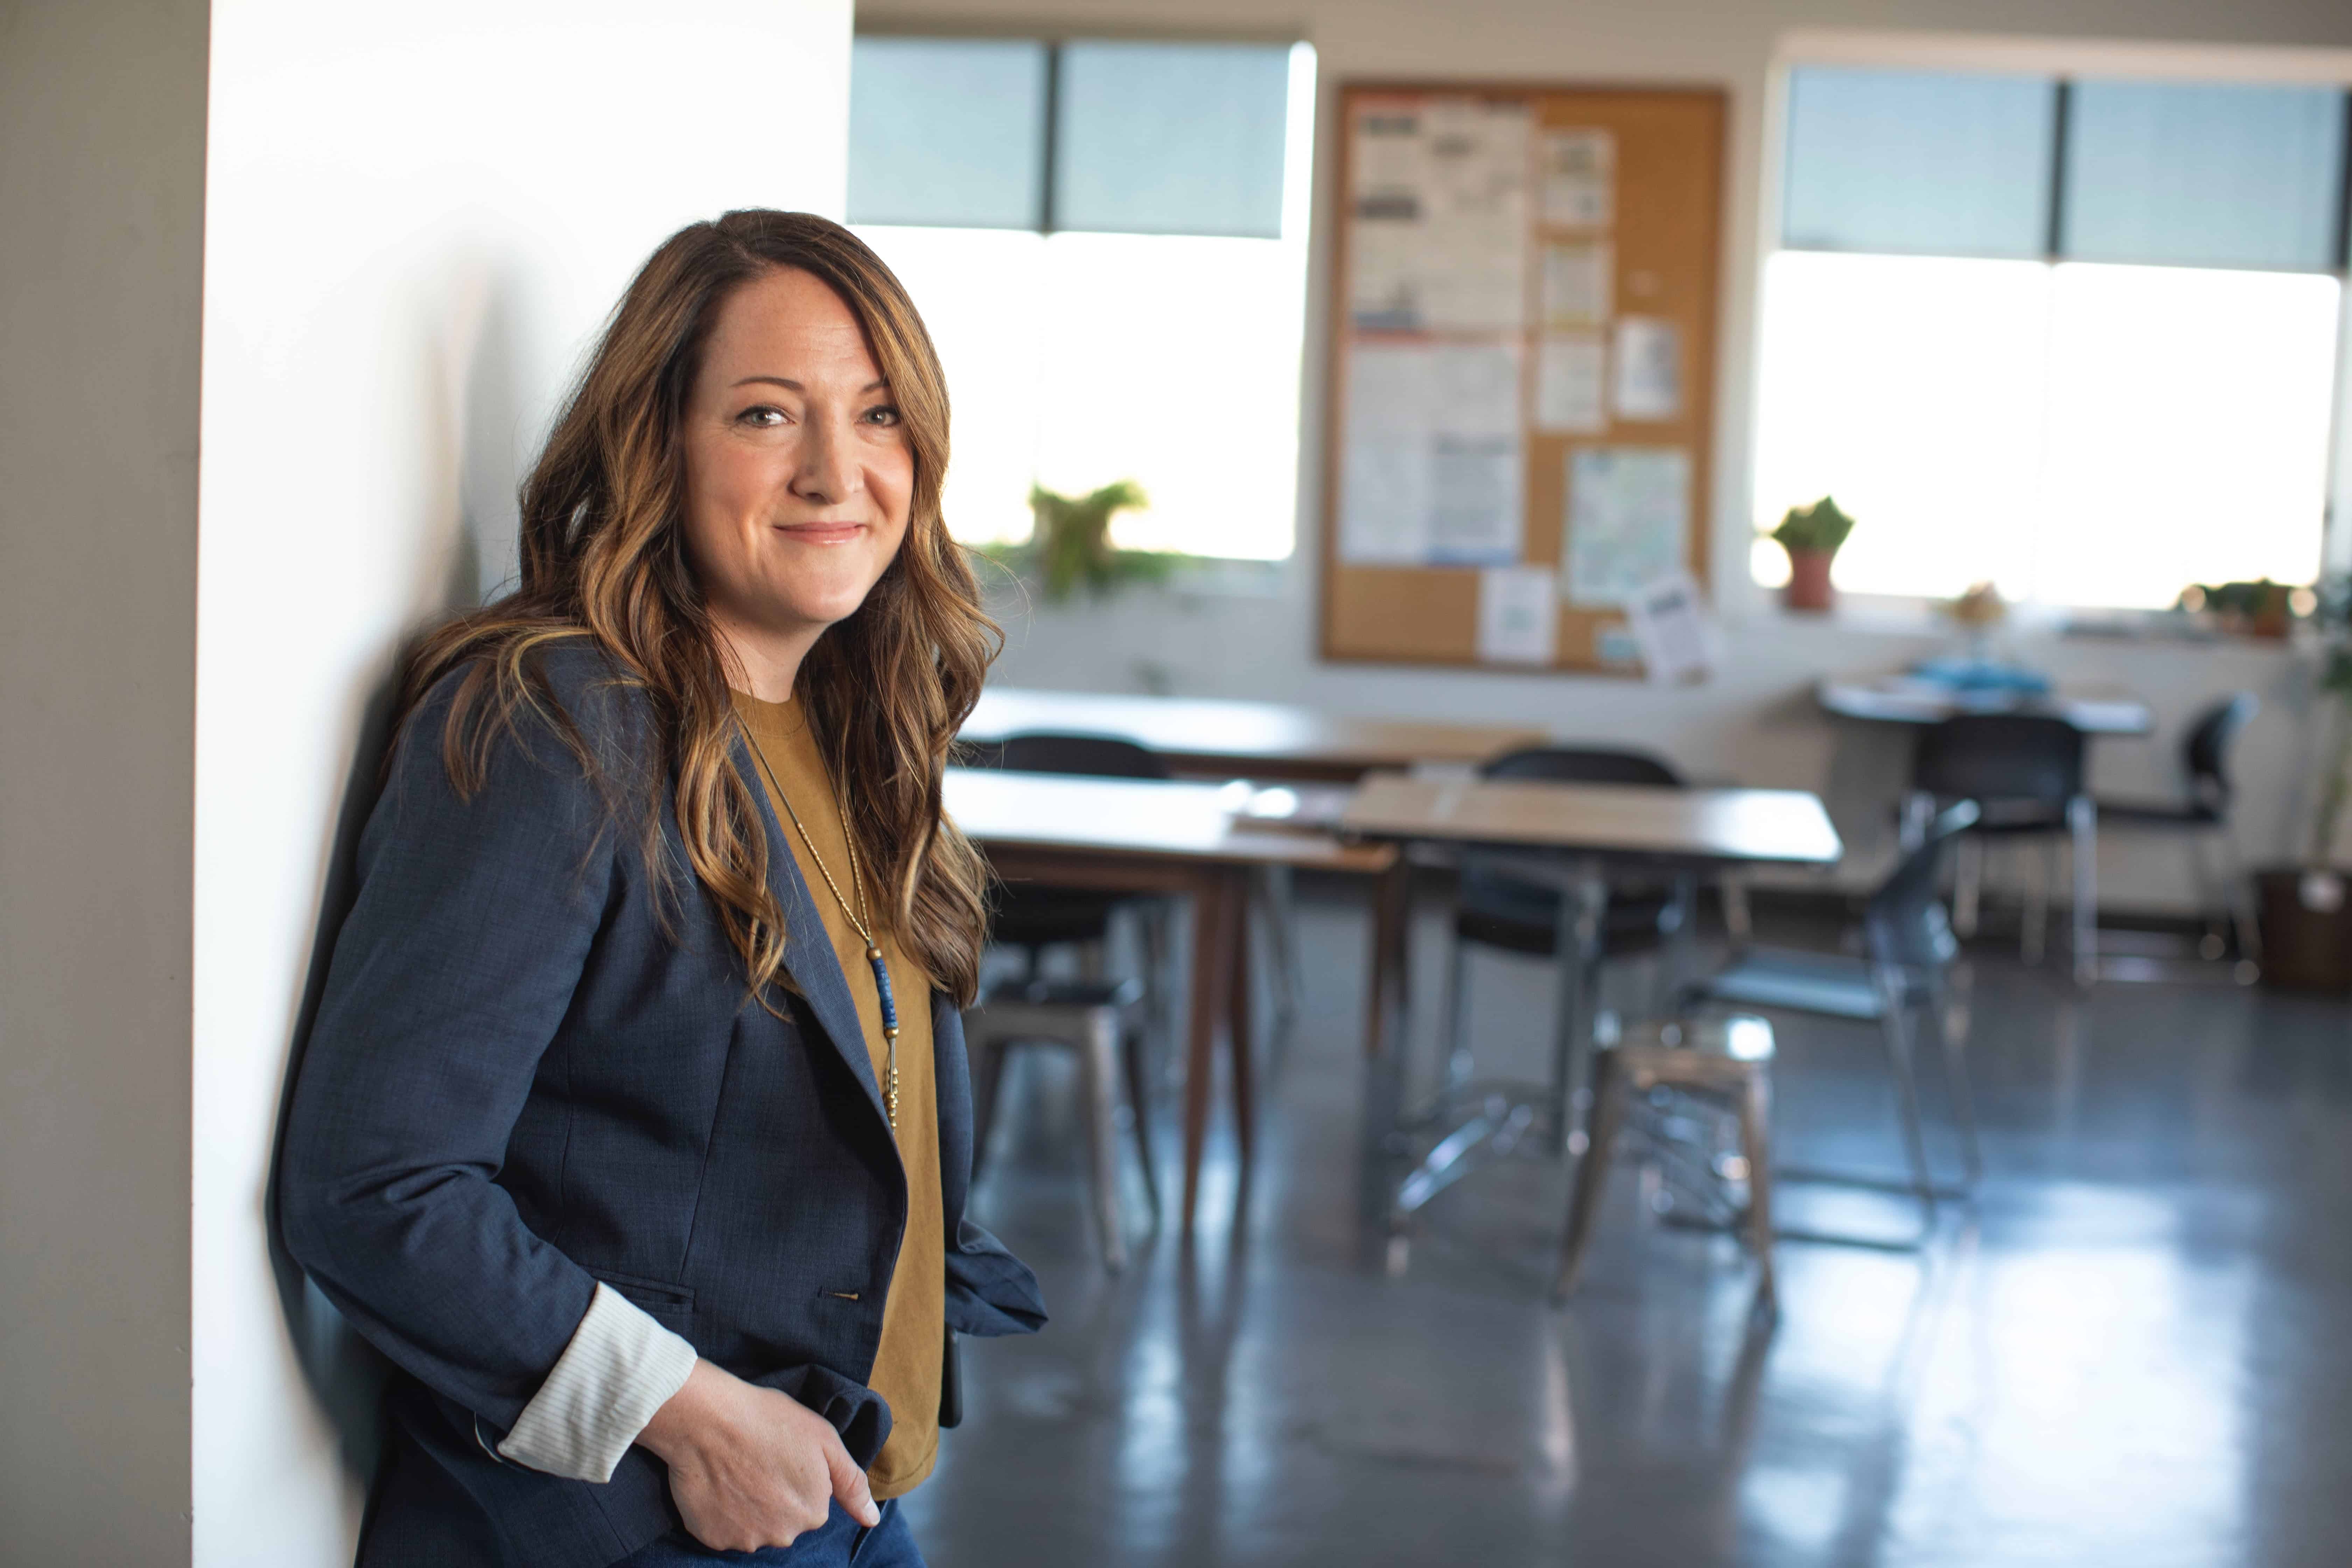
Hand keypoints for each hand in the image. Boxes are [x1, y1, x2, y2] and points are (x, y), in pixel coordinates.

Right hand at [637, 1360, 878, 1550]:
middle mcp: (783, 1535)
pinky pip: (724, 1529)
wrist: (707, 1419)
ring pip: (754, 1526)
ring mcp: (745, 1539)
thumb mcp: (825, 1440)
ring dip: (748, 1506)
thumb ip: (852, 1484)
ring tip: (736, 1470)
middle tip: (758, 1461)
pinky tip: (718, 1483)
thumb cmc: (768, 1420)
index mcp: (813, 1512)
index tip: (781, 1454)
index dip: (797, 1476)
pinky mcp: (713, 1538)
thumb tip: (872, 1520)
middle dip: (775, 1496)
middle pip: (785, 1519)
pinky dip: (721, 1512)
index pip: (812, 1502)